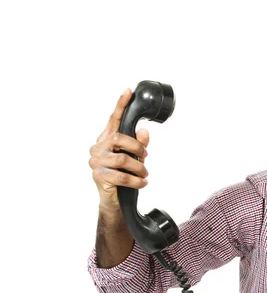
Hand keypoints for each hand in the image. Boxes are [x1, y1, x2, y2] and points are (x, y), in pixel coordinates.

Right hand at [89, 89, 149, 210]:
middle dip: (137, 147)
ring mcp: (96, 162)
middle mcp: (98, 148)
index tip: (129, 91)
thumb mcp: (135, 158)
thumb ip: (138, 144)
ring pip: (122, 159)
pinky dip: (137, 180)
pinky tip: (142, 183)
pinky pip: (122, 176)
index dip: (120, 105)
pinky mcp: (99, 176)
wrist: (114, 200)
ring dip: (139, 167)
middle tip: (145, 155)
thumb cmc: (123, 176)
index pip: (113, 120)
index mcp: (106, 139)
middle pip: (119, 138)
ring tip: (144, 174)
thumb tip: (144, 132)